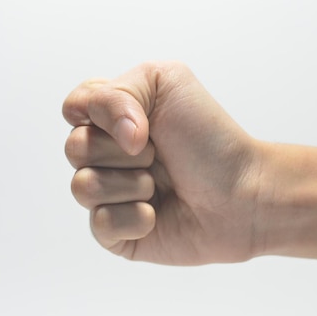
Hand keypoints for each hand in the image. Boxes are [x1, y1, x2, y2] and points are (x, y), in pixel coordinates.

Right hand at [63, 62, 267, 264]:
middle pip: (75, 147)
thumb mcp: (166, 83)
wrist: (243, 192)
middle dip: (121, 150)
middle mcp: (108, 154)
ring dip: (130, 184)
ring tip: (160, 186)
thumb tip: (112, 139)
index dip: (101, 114)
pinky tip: (158, 215)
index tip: (140, 123)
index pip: (74, 108)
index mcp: (115, 116)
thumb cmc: (209, 138)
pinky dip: (134, 218)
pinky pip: (99, 224)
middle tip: (158, 154)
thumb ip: (115, 92)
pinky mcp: (116, 232)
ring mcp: (110, 194)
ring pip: (82, 187)